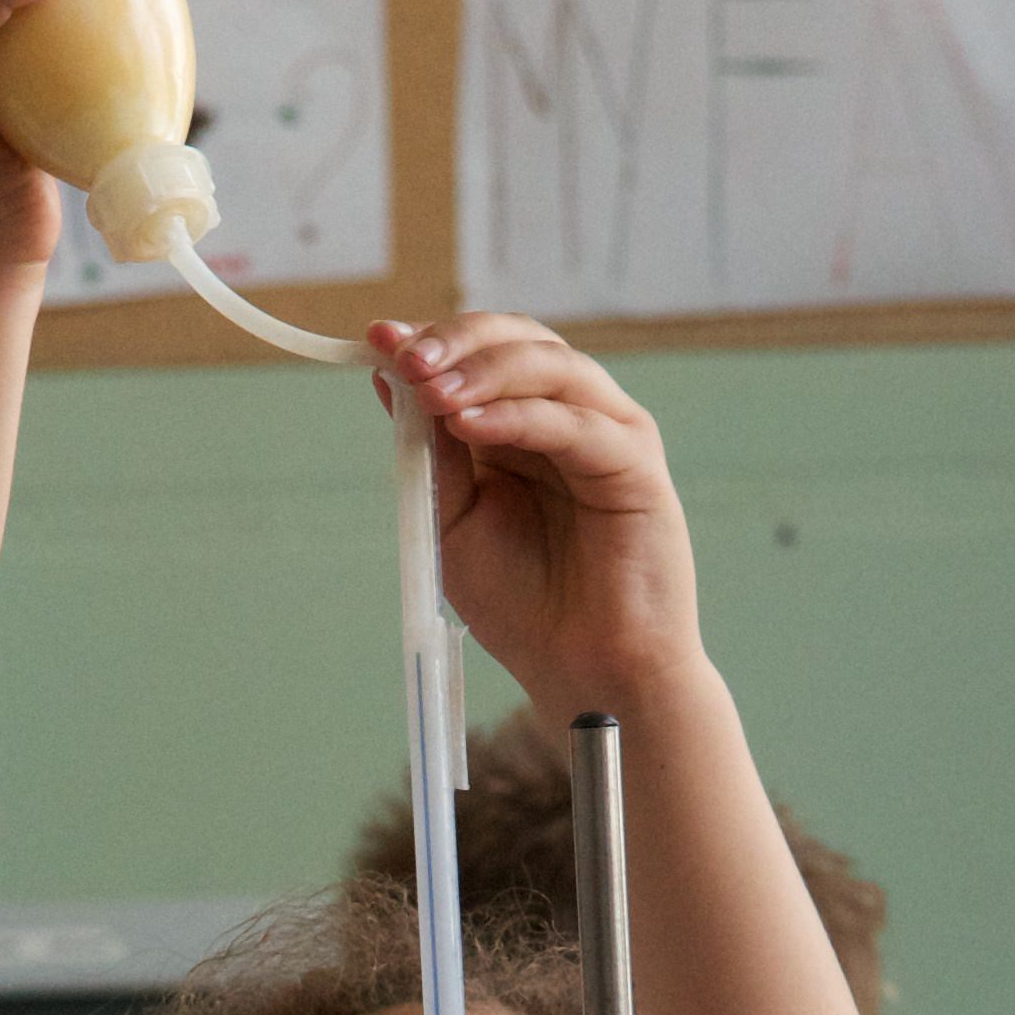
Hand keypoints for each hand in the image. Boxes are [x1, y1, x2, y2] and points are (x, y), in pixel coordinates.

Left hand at [368, 316, 705, 729]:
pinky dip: (519, 416)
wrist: (583, 674)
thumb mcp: (453, 522)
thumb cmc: (523, 605)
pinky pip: (575, 424)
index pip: (482, 353)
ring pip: (552, 366)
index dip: (433, 340)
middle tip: (407, 360)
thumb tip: (388, 377)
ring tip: (432, 391)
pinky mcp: (636, 464)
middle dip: (457, 343)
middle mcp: (570, 416)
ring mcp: (608, 434)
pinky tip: (469, 425)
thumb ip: (430, 453)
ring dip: (485, 371)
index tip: (378, 341)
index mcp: (524, 425)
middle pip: (519, 340)